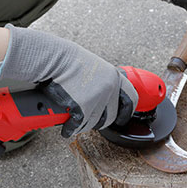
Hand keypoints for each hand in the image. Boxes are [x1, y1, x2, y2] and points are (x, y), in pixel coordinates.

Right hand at [0, 25, 137, 137]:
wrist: (55, 59)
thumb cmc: (71, 62)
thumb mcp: (97, 67)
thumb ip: (105, 81)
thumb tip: (107, 97)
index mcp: (115, 77)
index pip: (131, 99)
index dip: (127, 112)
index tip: (122, 119)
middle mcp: (109, 88)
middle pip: (111, 116)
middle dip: (101, 123)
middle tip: (91, 122)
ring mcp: (97, 98)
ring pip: (95, 122)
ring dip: (85, 126)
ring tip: (76, 123)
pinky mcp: (82, 106)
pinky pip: (79, 124)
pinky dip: (71, 129)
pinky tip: (67, 129)